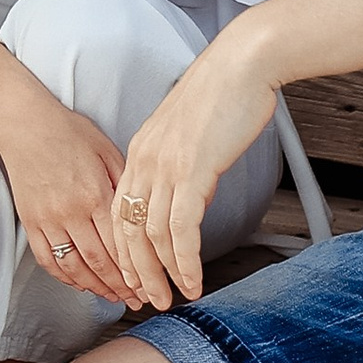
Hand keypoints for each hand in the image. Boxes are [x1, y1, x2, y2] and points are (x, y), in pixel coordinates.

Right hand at [0, 99, 135, 303]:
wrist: (24, 124)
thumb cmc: (68, 132)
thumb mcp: (107, 150)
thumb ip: (124, 184)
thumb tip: (141, 212)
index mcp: (95, 194)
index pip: (121, 245)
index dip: (137, 270)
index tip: (149, 283)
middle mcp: (72, 212)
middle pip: (100, 262)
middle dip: (121, 287)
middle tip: (136, 300)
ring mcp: (48, 220)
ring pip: (74, 267)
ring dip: (96, 287)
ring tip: (112, 297)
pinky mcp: (30, 223)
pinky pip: (48, 260)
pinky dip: (65, 277)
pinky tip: (80, 283)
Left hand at [110, 19, 280, 307]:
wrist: (243, 64)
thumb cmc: (223, 92)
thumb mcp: (187, 130)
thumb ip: (177, 160)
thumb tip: (187, 189)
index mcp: (139, 151)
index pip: (120, 212)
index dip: (125, 250)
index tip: (134, 275)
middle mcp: (144, 161)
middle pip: (128, 230)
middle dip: (138, 272)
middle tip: (150, 298)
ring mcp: (166, 167)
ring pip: (152, 236)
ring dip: (164, 273)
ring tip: (176, 296)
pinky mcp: (192, 172)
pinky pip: (182, 230)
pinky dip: (186, 261)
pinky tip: (194, 279)